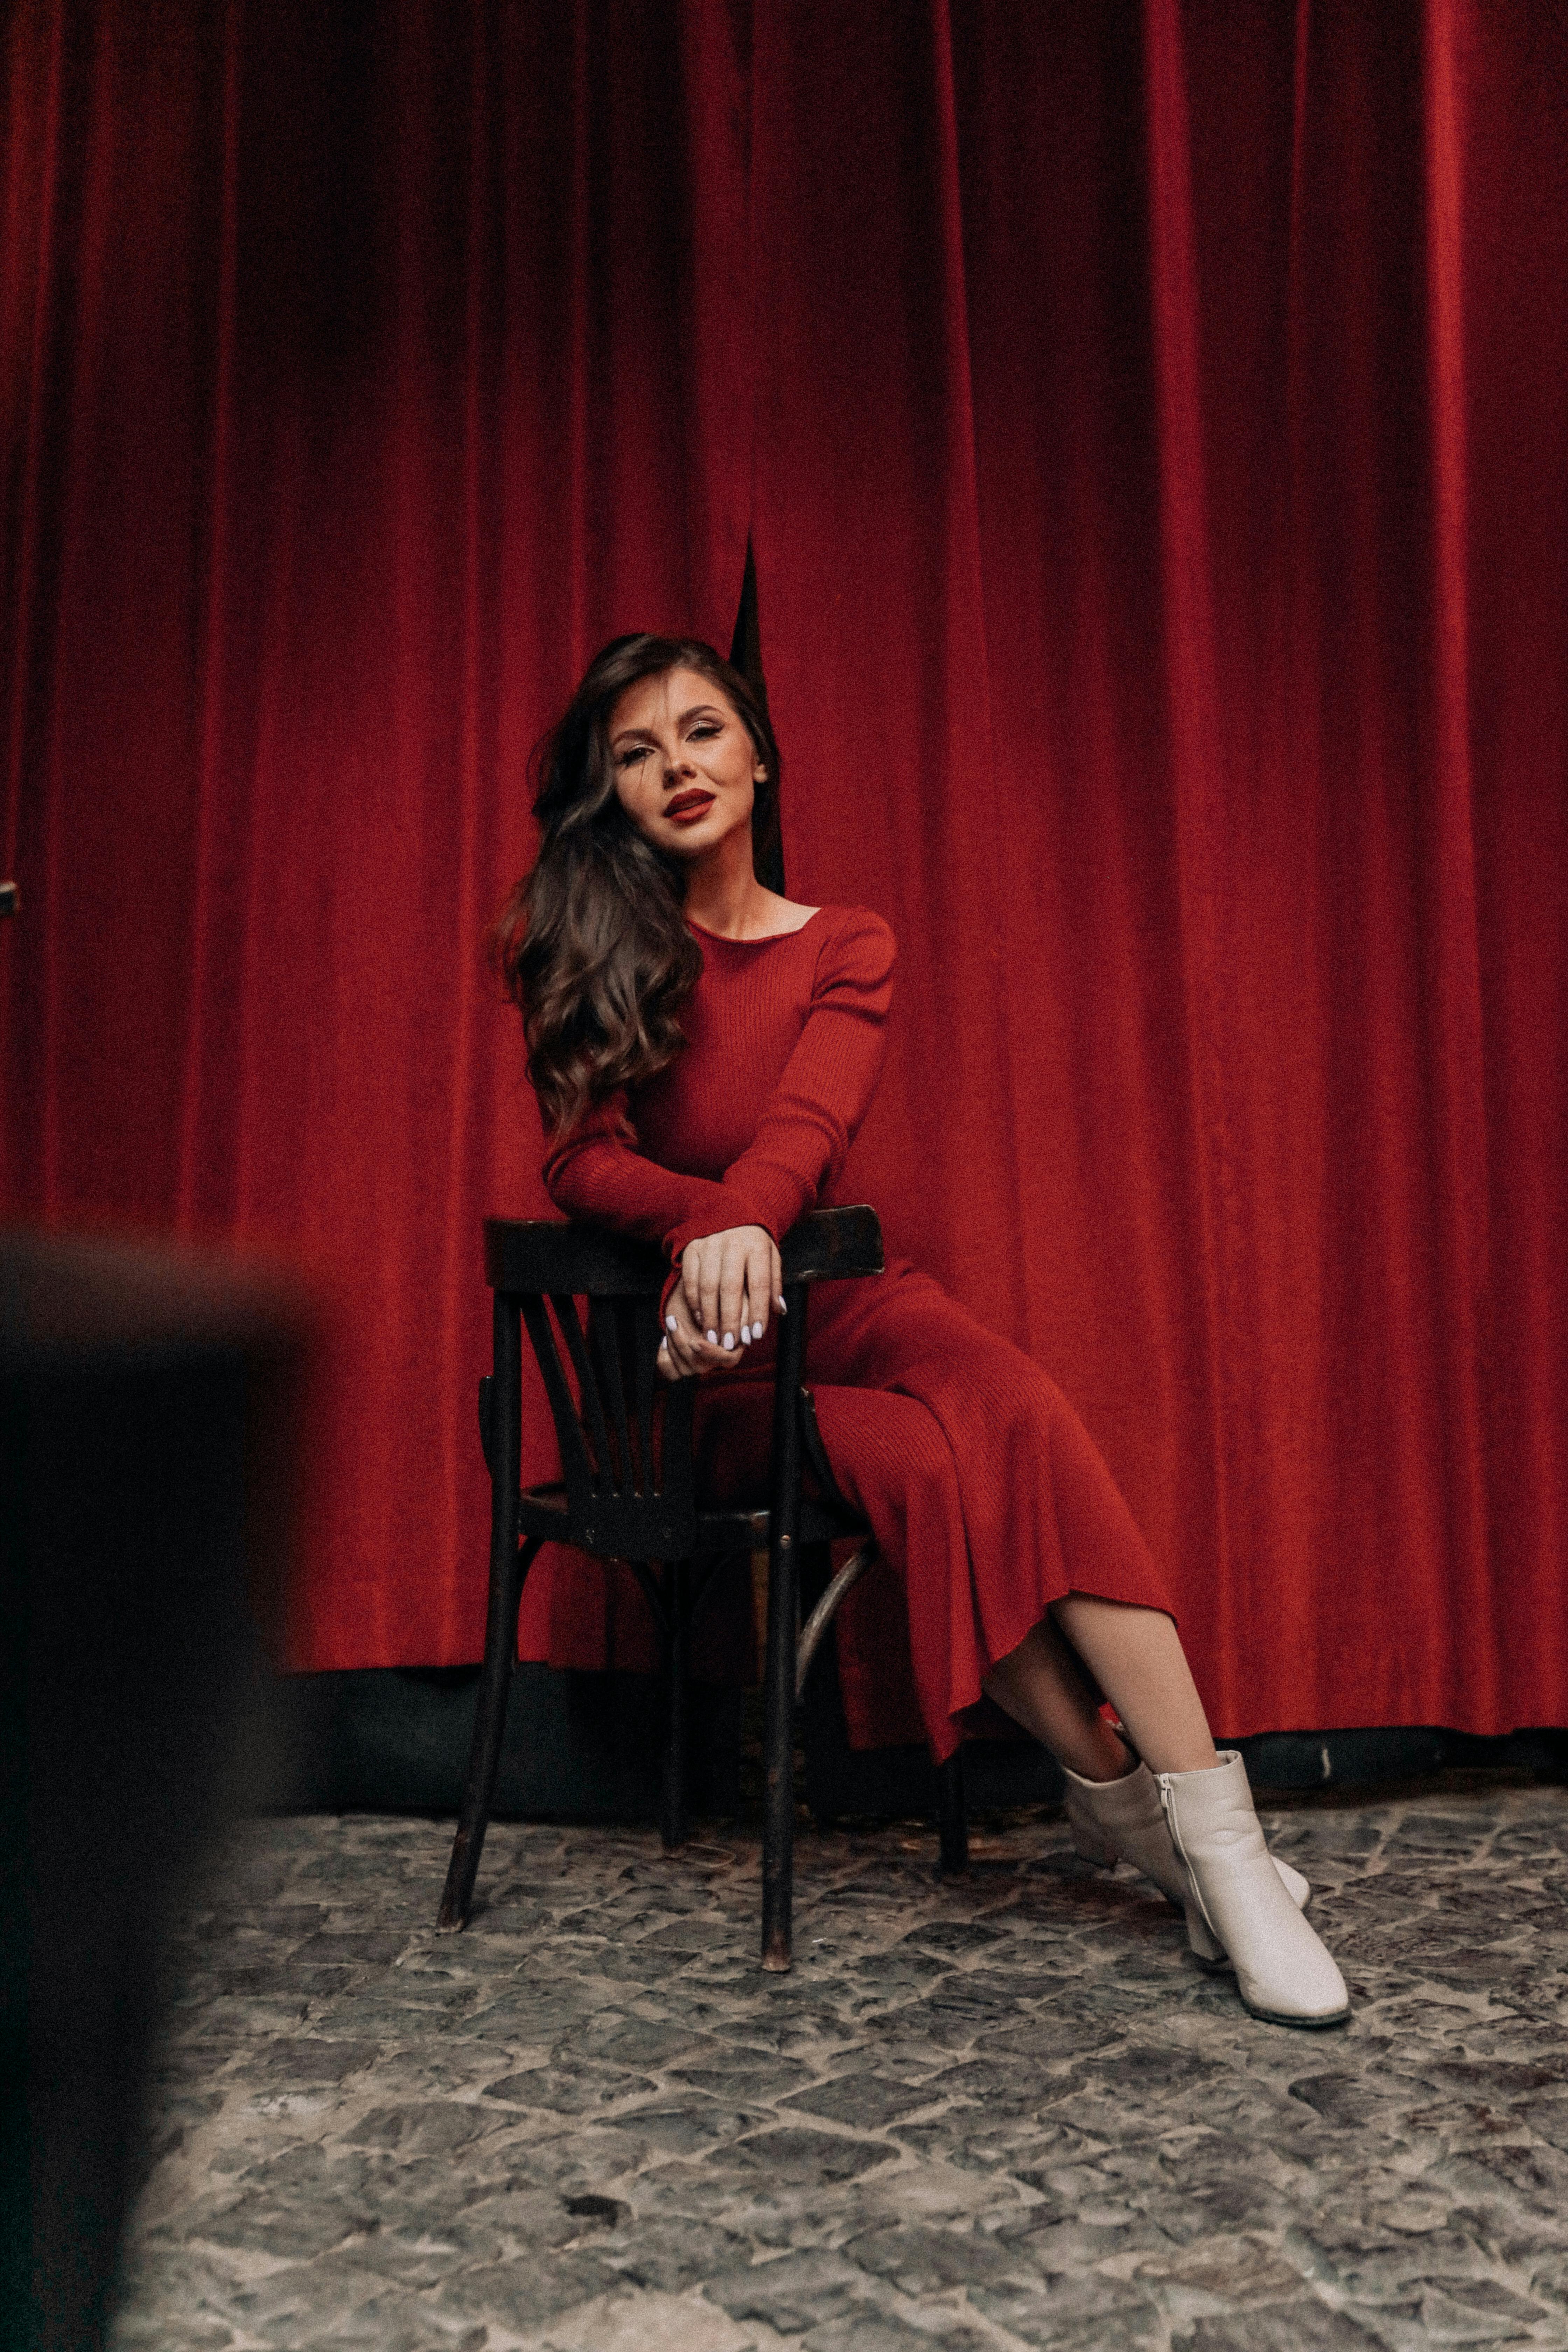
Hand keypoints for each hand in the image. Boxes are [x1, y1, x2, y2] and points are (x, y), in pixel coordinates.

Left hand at [656, 1284, 742, 1381]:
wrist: (689, 1285)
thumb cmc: (709, 1285)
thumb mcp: (724, 1293)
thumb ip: (738, 1311)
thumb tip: (742, 1336)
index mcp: (734, 1341)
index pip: (728, 1359)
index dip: (712, 1353)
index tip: (696, 1342)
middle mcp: (717, 1354)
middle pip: (702, 1365)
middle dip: (682, 1344)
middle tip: (673, 1320)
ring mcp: (700, 1360)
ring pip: (685, 1368)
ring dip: (673, 1342)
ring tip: (672, 1321)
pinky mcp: (682, 1361)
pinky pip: (672, 1372)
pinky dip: (663, 1358)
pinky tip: (665, 1340)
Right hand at [680, 1224, 782, 1355]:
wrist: (727, 1209)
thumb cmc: (752, 1240)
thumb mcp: (770, 1255)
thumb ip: (774, 1283)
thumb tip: (779, 1311)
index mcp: (757, 1246)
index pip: (759, 1284)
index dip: (757, 1312)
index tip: (755, 1336)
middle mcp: (733, 1244)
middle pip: (731, 1288)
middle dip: (730, 1319)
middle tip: (729, 1343)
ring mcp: (710, 1244)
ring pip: (708, 1286)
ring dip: (710, 1315)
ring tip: (713, 1337)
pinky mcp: (692, 1247)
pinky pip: (691, 1278)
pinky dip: (694, 1301)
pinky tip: (700, 1318)